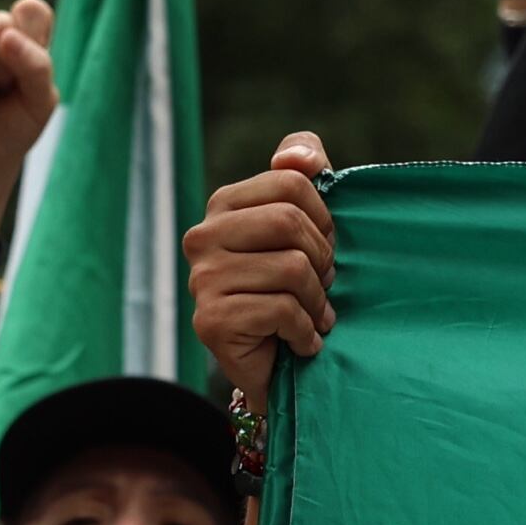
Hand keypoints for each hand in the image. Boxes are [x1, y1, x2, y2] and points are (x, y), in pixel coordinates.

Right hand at [0, 0, 56, 262]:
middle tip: (3, 92)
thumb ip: (37, 63)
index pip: (32, 11)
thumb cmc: (13, 129)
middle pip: (0, 24)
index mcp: (18, 35)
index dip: (32, 39)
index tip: (30, 73)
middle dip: (8, 68)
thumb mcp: (42, 99)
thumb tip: (3, 35)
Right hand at [186, 134, 336, 411]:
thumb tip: (299, 158)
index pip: (290, 182)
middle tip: (322, 286)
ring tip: (313, 316)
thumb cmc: (292, 288)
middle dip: (322, 260)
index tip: (323, 247)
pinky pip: (282, 310)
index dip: (323, 217)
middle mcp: (202, 237)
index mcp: (223, 205)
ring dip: (317, 301)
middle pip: (289, 221)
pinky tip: (301, 342)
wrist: (272, 366)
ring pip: (291, 268)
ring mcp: (202, 279)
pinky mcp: (211, 320)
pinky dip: (306, 332)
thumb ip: (302, 173)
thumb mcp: (305, 223)